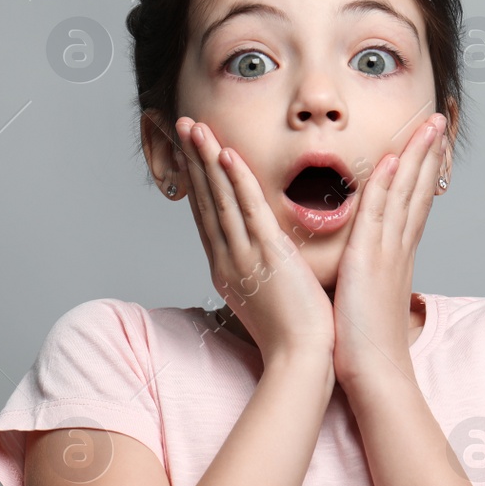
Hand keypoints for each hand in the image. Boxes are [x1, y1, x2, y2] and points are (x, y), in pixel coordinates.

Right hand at [173, 117, 337, 366]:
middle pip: (207, 200)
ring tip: (194, 127)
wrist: (300, 360)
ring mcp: (244, 256)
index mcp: (228, 268)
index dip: (198, 181)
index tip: (192, 153)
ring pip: (221, 198)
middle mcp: (228, 258)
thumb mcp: (268, 297)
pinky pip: (248, 209)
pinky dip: (237, 180)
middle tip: (184, 126)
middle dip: (194, 161)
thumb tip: (266, 260)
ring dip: (207, 159)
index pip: (208, 216)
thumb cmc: (293, 335)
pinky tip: (226, 153)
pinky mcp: (267, 255)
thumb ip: (262, 272)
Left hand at [331, 111, 447, 389]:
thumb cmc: (366, 343)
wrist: (375, 372)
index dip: (422, 173)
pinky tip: (392, 160)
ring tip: (427, 125)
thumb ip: (370, 275)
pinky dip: (387, 186)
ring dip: (416, 157)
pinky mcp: (370, 261)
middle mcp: (398, 249)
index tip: (429, 146)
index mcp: (397, 257)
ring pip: (405, 194)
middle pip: (418, 191)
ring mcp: (387, 252)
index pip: (413, 205)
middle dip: (428, 154)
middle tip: (439, 120)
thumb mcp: (371, 298)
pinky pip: (380, 215)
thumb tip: (365, 267)